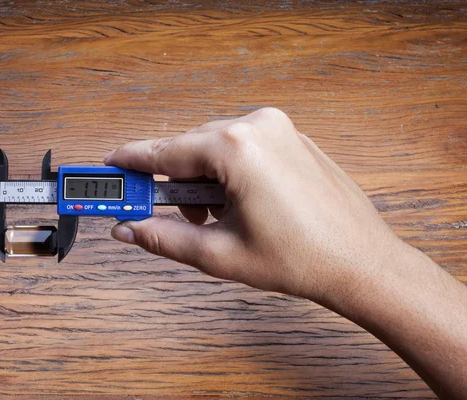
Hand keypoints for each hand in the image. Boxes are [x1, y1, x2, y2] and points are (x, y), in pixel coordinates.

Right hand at [103, 107, 403, 301]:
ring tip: (211, 218)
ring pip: (215, 147)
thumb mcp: (218, 254)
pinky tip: (235, 203)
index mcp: (237, 149)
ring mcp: (279, 128)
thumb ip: (163, 237)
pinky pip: (242, 146)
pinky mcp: (292, 137)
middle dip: (172, 182)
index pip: (165, 151)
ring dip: (201, 179)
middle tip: (158, 212)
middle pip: (190, 148)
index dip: (131, 162)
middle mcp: (258, 126)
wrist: (361, 263)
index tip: (108, 167)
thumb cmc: (300, 260)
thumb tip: (128, 228)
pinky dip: (228, 171)